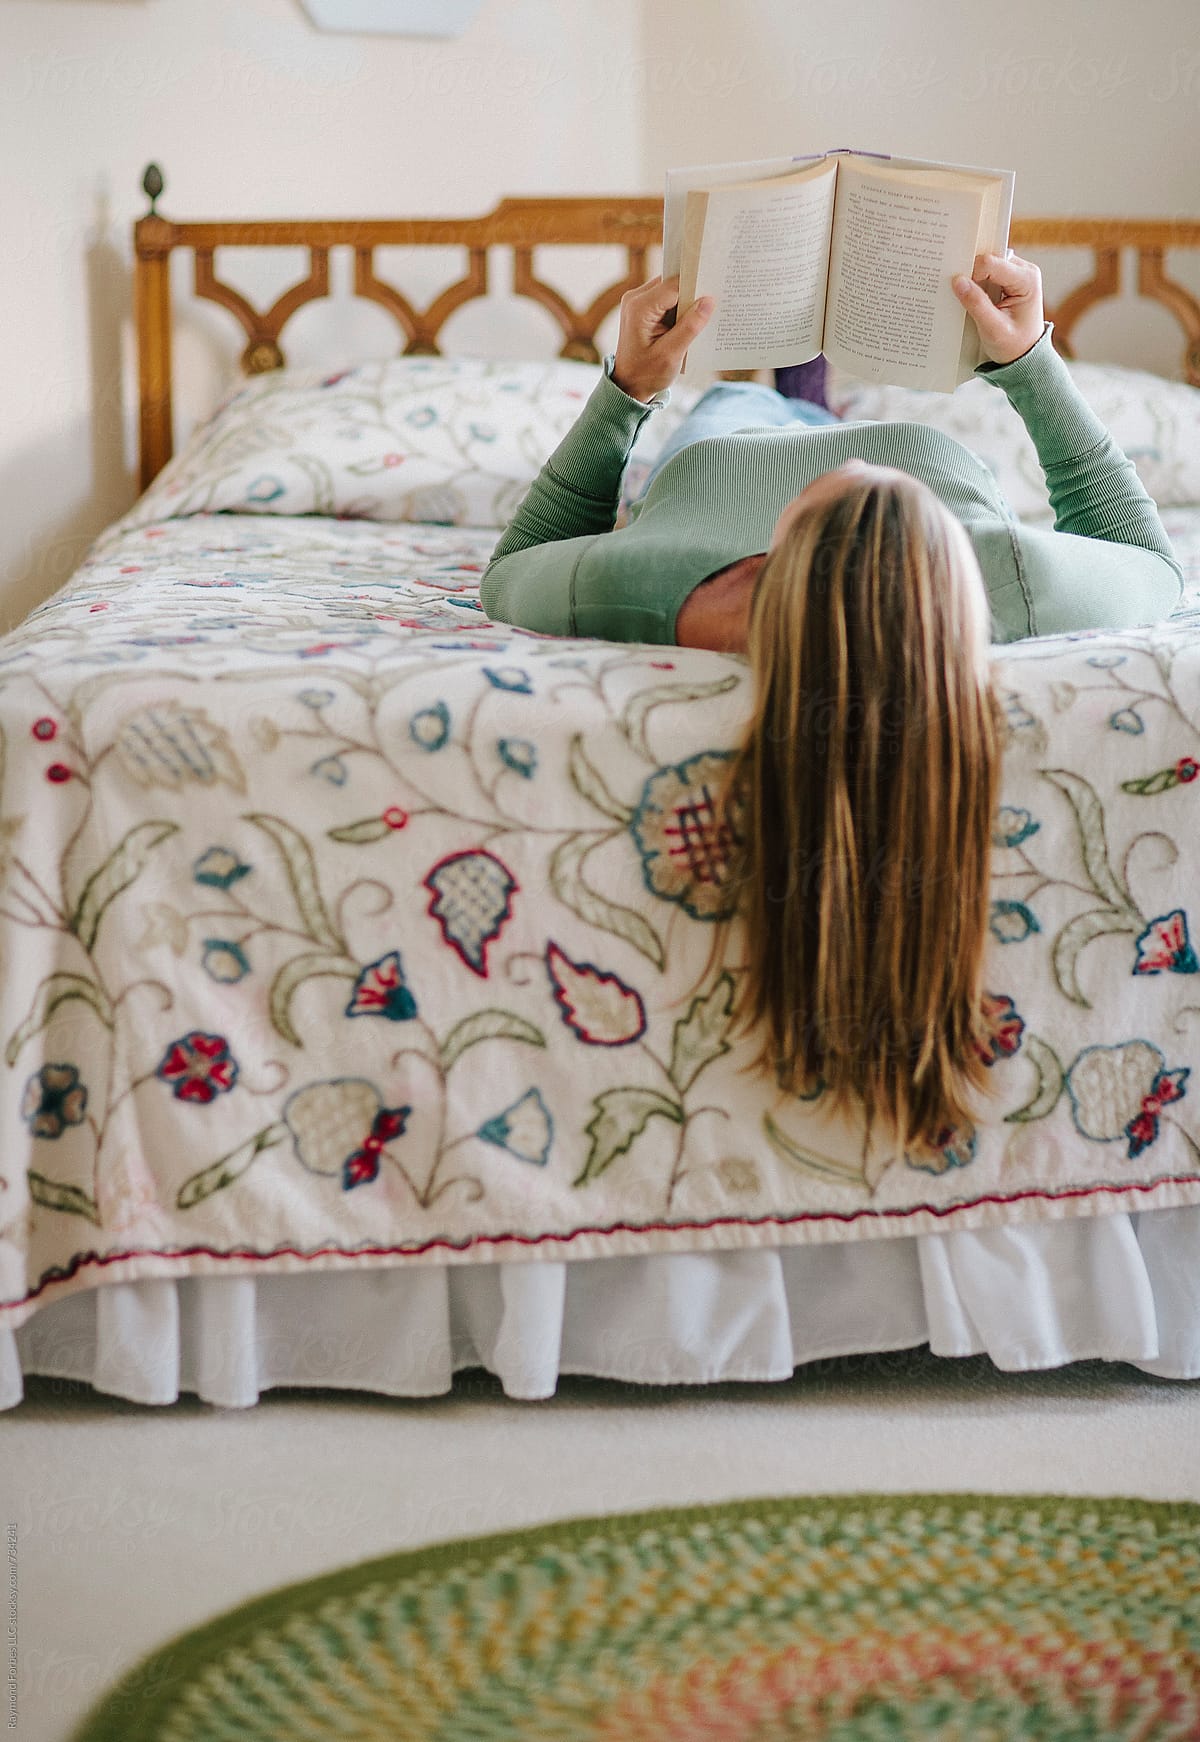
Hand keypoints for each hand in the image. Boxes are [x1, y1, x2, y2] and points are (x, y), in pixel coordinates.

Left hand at [611, 275, 714, 401]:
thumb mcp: (671, 354)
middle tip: (707, 311)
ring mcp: (637, 302)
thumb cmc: (647, 374)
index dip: (695, 287)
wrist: (628, 385)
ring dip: (685, 304)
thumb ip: (690, 326)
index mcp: (639, 308)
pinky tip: (685, 324)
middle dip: (691, 295)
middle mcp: (635, 299)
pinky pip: (666, 299)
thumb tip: (709, 301)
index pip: (674, 285)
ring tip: (695, 322)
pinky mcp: (642, 308)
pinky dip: (678, 309)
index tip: (713, 296)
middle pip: (672, 284)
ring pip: (671, 291)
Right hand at [952, 250, 1044, 365]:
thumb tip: (957, 281)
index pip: (990, 263)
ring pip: (987, 264)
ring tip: (967, 297)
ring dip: (973, 277)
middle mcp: (1025, 270)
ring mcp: (1017, 273)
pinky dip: (977, 281)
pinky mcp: (1009, 278)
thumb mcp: (993, 329)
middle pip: (989, 259)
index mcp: (1026, 279)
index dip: (971, 273)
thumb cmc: (1014, 345)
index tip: (959, 291)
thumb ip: (976, 304)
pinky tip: (972, 295)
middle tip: (959, 292)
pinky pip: (988, 271)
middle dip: (971, 273)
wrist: (1026, 356)